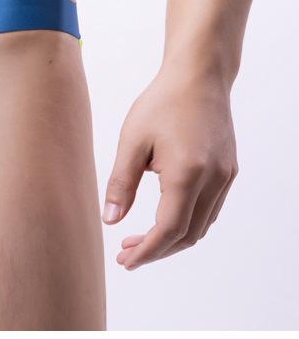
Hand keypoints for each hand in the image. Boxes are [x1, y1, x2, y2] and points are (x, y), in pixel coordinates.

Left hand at [102, 65, 237, 269]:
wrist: (199, 76)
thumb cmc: (162, 103)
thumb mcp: (132, 141)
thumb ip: (122, 183)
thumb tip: (110, 221)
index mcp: (187, 174)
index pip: (169, 230)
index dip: (147, 251)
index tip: (125, 262)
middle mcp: (213, 180)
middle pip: (188, 235)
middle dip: (157, 250)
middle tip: (127, 254)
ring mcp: (225, 176)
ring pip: (202, 225)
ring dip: (173, 238)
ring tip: (139, 239)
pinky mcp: (228, 170)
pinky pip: (210, 209)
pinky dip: (188, 222)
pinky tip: (164, 216)